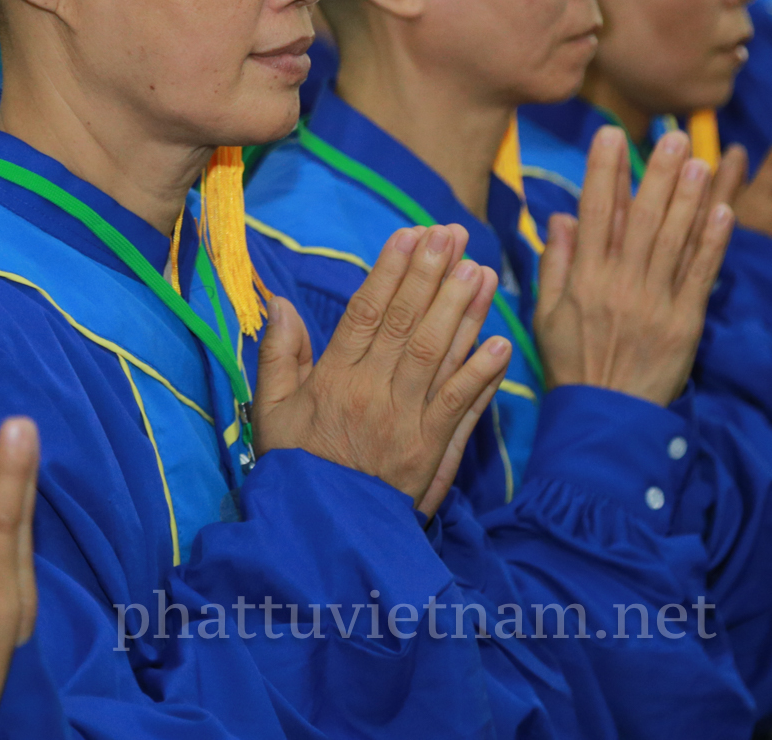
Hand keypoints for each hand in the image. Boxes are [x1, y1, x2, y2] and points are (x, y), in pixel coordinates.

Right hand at [253, 225, 512, 509]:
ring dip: (462, 310)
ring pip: (438, 355)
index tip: (410, 234)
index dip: (390, 271)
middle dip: (432, 274)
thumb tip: (280, 303)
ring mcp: (406, 422)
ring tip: (482, 272)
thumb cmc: (294, 468)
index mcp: (334, 379)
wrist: (320, 536)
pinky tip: (500, 342)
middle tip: (454, 235)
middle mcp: (372, 393)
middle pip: (408, 323)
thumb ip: (277, 355)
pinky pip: (461, 406)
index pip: (366, 313)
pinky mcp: (431, 451)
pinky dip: (482, 374)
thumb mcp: (271, 412)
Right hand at [534, 128, 735, 405]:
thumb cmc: (573, 364)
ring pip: (674, 241)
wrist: (608, 419)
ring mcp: (656, 304)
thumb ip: (555, 263)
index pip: (595, 214)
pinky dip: (712, 242)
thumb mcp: (546, 315)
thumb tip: (562, 217)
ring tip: (700, 161)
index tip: (609, 135)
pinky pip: (701, 275)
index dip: (603, 172)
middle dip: (657, 175)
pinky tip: (722, 210)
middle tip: (672, 138)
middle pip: (642, 220)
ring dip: (689, 198)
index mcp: (585, 281)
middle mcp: (621, 286)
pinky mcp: (686, 323)